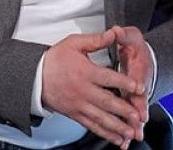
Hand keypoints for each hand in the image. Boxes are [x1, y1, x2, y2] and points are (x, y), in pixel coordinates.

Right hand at [42, 29, 145, 148]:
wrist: (35, 77)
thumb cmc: (54, 60)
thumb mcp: (74, 43)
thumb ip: (95, 40)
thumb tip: (113, 33)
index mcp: (85, 72)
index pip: (108, 78)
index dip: (124, 83)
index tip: (137, 87)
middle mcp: (83, 91)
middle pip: (106, 102)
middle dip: (124, 110)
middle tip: (137, 116)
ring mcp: (79, 105)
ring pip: (101, 118)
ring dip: (117, 126)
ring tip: (130, 132)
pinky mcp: (76, 114)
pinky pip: (92, 126)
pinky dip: (105, 133)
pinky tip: (116, 138)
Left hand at [112, 26, 153, 141]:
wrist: (144, 57)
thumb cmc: (137, 48)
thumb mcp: (131, 37)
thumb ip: (123, 34)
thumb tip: (116, 30)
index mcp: (138, 68)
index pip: (138, 79)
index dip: (137, 87)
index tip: (138, 92)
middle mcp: (139, 85)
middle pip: (138, 101)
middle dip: (138, 114)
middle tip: (137, 125)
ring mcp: (135, 96)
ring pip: (134, 113)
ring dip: (133, 126)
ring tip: (129, 139)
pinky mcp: (131, 103)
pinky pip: (129, 118)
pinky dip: (126, 129)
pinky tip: (123, 141)